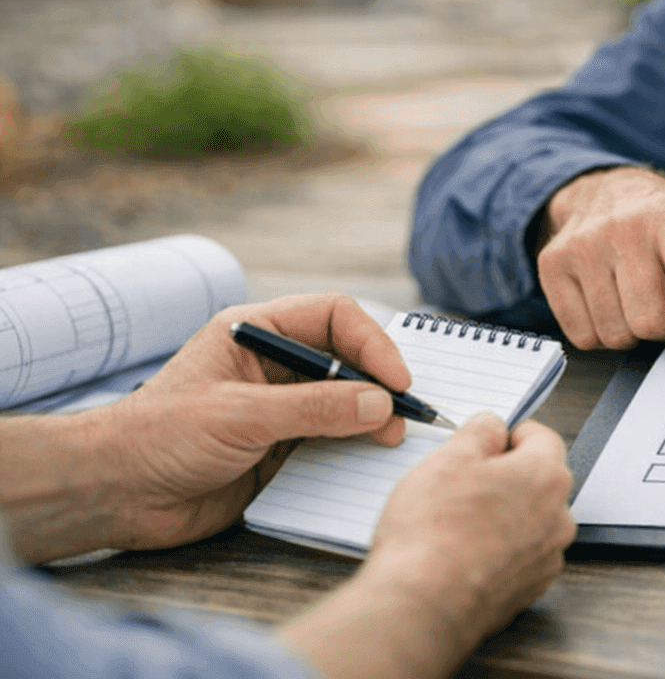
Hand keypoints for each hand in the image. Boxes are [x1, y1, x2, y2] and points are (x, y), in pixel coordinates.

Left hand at [96, 293, 412, 553]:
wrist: (113, 494)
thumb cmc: (159, 438)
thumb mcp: (241, 415)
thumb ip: (313, 408)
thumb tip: (379, 404)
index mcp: (255, 333)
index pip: (333, 317)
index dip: (371, 343)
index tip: (395, 380)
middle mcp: (272, 365)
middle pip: (346, 359)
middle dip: (378, 383)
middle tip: (404, 414)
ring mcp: (276, 408)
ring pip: (342, 402)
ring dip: (370, 419)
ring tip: (391, 441)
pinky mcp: (277, 450)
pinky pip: (329, 443)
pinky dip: (353, 450)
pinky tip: (366, 462)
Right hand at [283, 416, 575, 678]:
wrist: (422, 606)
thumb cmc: (432, 533)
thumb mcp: (448, 459)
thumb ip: (479, 432)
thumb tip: (491, 427)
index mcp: (546, 476)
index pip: (541, 437)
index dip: (508, 435)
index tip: (484, 444)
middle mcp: (559, 517)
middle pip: (537, 480)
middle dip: (504, 477)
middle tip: (461, 485)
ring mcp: (547, 558)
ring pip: (529, 520)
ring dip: (502, 515)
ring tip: (457, 524)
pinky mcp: (531, 589)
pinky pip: (520, 555)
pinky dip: (499, 550)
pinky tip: (464, 553)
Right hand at [537, 166, 664, 374]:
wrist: (611, 192)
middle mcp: (626, 226)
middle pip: (652, 320)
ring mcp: (584, 245)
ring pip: (616, 334)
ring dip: (635, 330)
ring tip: (638, 294)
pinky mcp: (553, 264)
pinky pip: (584, 337)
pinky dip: (603, 332)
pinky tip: (610, 299)